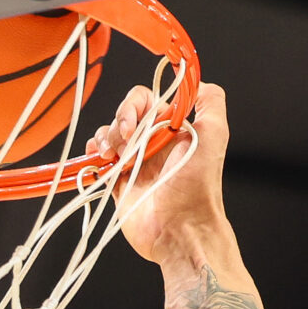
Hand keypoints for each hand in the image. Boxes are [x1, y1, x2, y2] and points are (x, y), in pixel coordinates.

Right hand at [88, 80, 231, 269]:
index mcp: (172, 129)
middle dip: (119, 125)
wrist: (181, 229)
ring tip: (115, 160)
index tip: (134, 126)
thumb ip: (211, 101)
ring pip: (107, 135)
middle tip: (127, 148)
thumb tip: (195, 79)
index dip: (133, 107)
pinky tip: (99, 161)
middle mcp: (153, 143)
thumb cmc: (198, 185)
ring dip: (105, 140)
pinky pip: (97, 159)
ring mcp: (134, 162)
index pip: (143, 99)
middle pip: (122, 115)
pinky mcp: (118, 182)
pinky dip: (92, 155)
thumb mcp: (215, 134)